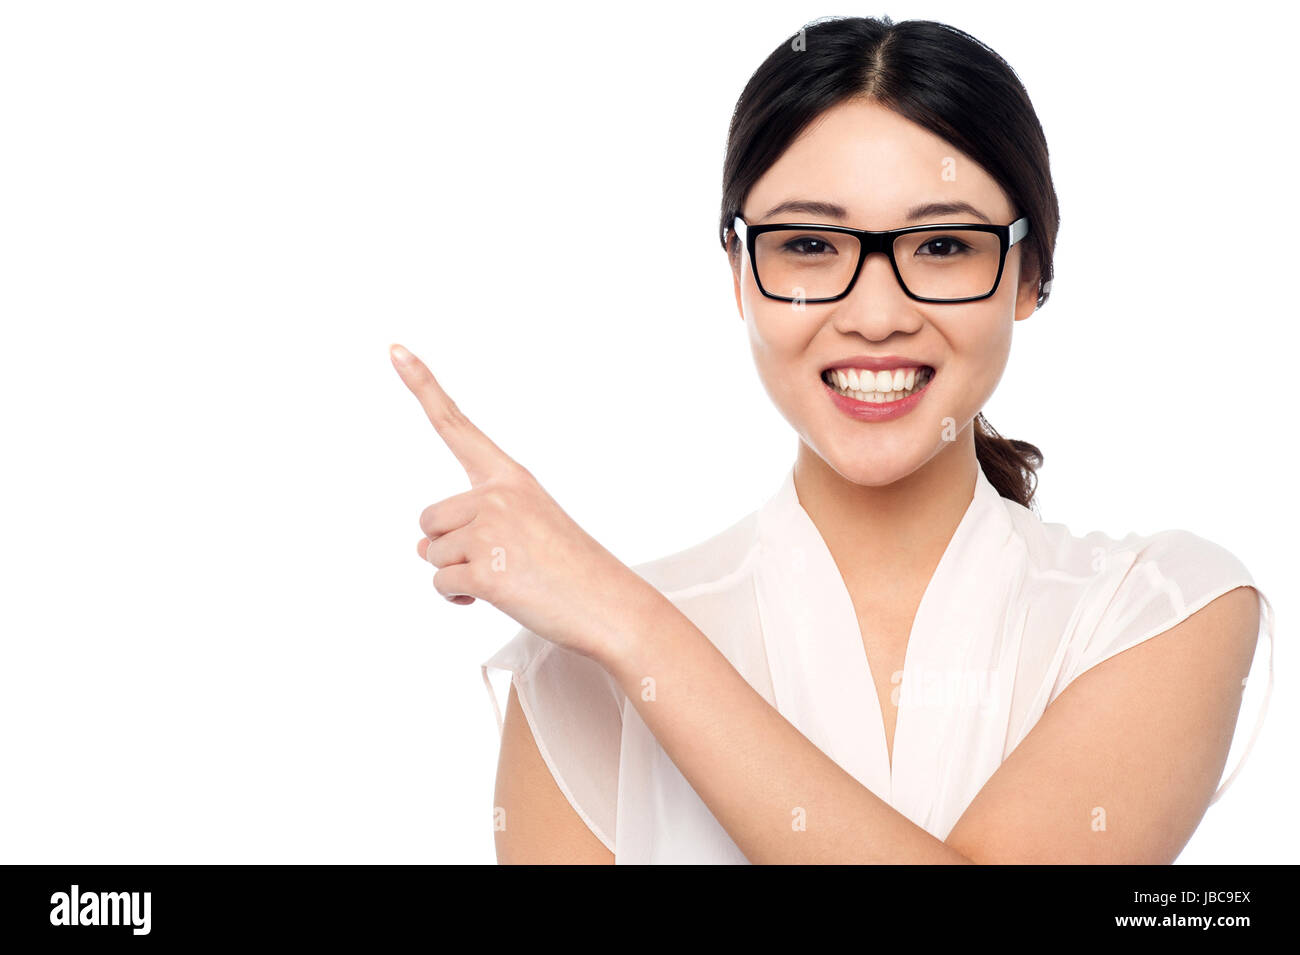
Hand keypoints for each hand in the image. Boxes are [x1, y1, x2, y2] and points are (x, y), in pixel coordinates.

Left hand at [390, 342, 659, 662]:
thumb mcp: (527, 529)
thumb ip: (472, 523)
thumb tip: (419, 545)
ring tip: (505, 578)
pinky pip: (442, 585)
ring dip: (457, 574)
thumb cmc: (572, 569)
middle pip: (430, 519)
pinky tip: (492, 598)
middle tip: (500, 561)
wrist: (609, 606)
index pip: (457, 426)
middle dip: (450, 547)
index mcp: (511, 478)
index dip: (422, 386)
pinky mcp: (485, 572)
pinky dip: (458, 599)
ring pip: (433, 554)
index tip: (397, 350)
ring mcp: (491, 532)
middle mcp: (497, 496)